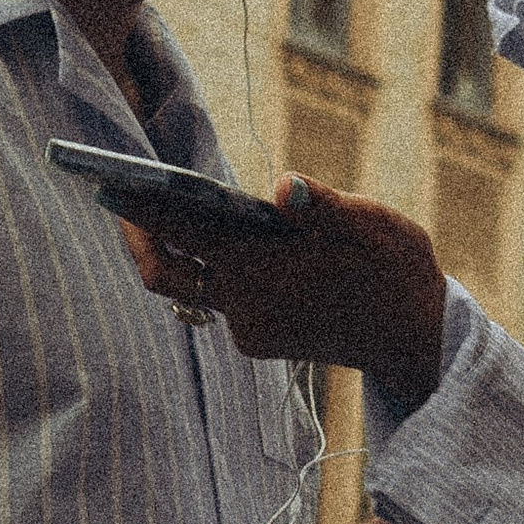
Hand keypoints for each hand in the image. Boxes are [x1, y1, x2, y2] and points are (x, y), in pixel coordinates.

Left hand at [118, 179, 448, 410]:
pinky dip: (213, 266)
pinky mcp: (258, 339)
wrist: (417, 338)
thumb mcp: (372, 224)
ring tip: (170, 205)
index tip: (106, 183)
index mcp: (266, 270)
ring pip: (191, 286)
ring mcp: (250, 329)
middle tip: (123, 197)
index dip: (141, 209)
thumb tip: (283, 186)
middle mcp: (247, 306)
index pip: (184, 233)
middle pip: (166, 272)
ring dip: (180, 248)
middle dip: (141, 235)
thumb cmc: (395, 270)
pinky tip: (222, 236)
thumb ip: (323, 204)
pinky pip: (219, 298)